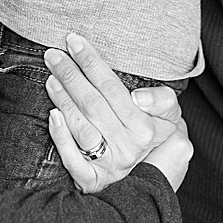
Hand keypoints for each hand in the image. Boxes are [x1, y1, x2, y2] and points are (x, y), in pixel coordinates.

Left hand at [43, 32, 189, 193]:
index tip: (75, 42)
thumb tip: (137, 97)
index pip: (112, 88)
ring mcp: (108, 165)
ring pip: (81, 127)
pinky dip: (60, 136)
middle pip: (92, 104)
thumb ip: (162, 100)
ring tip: (51, 76)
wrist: (156, 178)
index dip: (92, 63)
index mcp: (145, 128)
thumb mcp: (170, 116)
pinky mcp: (91, 179)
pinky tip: (52, 115)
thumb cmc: (159, 136)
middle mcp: (126, 147)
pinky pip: (73, 159)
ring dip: (63, 99)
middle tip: (54, 55)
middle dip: (70, 74)